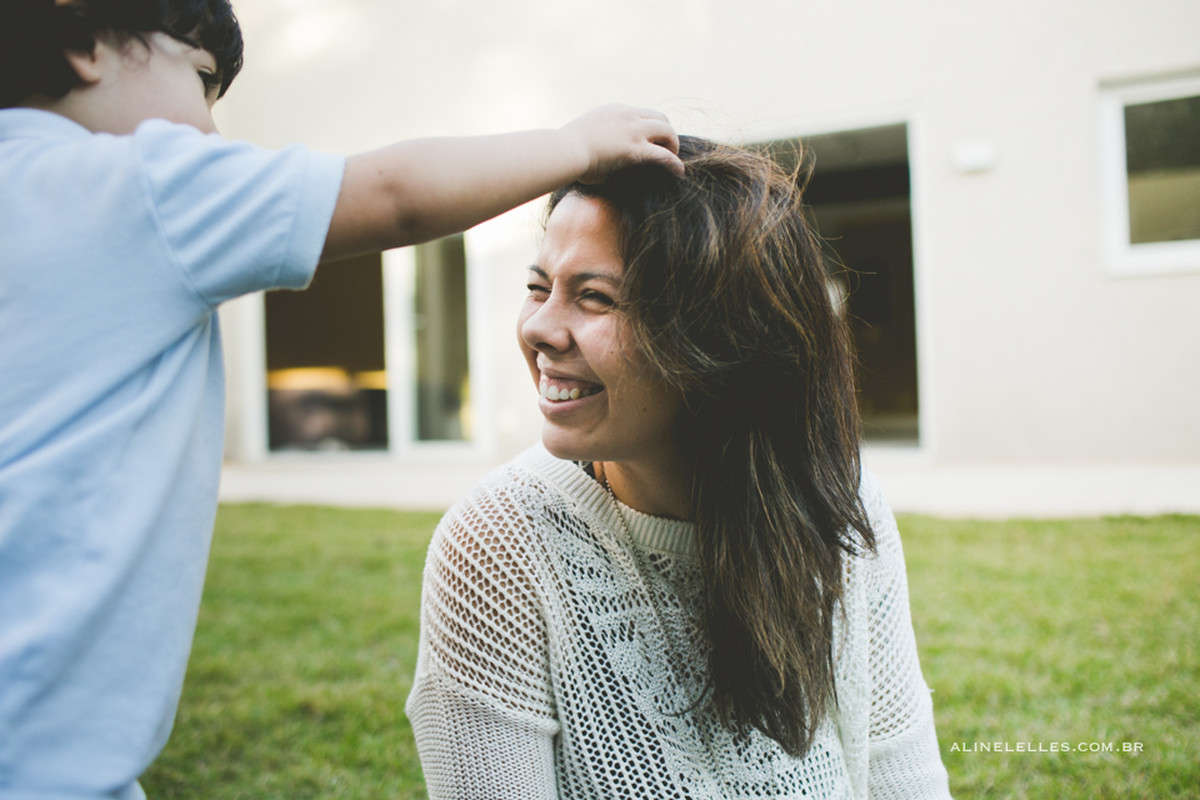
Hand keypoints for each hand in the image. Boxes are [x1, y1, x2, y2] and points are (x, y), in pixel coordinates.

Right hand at [562, 104, 683, 182]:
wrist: (564, 150)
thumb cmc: (566, 151)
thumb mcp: (584, 140)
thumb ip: (597, 146)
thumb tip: (601, 168)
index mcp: (614, 110)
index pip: (640, 114)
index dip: (649, 127)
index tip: (651, 140)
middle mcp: (627, 115)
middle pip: (659, 117)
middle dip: (666, 133)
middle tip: (667, 149)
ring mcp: (633, 130)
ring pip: (666, 130)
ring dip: (673, 145)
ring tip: (674, 159)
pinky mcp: (635, 149)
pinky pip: (664, 154)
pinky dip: (674, 162)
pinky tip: (679, 172)